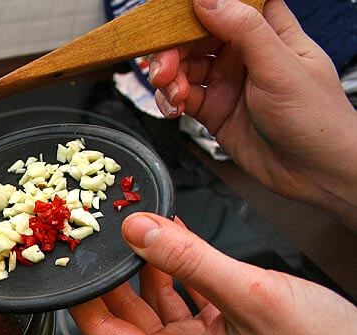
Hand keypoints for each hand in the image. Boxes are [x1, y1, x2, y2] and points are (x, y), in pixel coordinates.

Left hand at [69, 213, 356, 334]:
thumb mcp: (249, 295)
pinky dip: (180, 269)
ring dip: (146, 266)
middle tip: (96, 237)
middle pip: (125, 316)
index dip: (80, 300)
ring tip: (134, 228)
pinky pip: (188, 297)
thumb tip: (138, 230)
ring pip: (156, 303)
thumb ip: (189, 260)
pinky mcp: (227, 332)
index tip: (66, 265)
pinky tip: (174, 239)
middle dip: (111, 276)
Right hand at [148, 0, 356, 228]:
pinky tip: (174, 108)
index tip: (174, 19)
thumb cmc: (315, 117)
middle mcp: (245, 53)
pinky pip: (182, 96)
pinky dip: (171, 100)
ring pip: (184, 66)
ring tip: (172, 93)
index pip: (230, 5)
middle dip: (174, 50)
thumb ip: (244, 30)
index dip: (201, 8)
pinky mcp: (214, 110)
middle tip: (163, 69)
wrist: (315, 173)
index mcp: (269, 31)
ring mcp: (227, 82)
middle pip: (196, 36)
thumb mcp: (280, 67)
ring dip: (169, 77)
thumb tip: (207, 1)